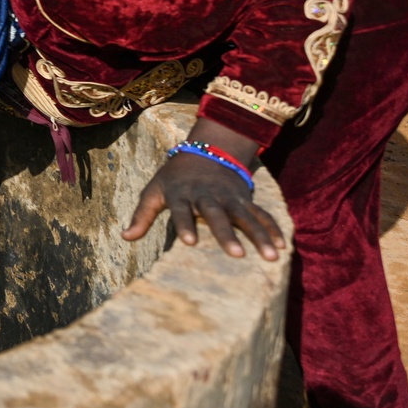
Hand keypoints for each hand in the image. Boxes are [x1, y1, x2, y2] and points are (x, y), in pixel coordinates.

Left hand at [122, 134, 282, 260]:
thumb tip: (125, 237)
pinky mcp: (245, 199)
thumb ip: (142, 215)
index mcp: (182, 194)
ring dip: (259, 236)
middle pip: (218, 216)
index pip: (181, 211)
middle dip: (226, 234)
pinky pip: (261, 215)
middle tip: (236, 255)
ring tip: (270, 256)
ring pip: (245, 217)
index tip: (190, 242)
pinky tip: (282, 247)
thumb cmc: (174, 178)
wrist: (205, 151)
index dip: (185, 225)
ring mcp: (229, 197)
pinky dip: (272, 229)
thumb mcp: (154, 190)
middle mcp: (207, 196)